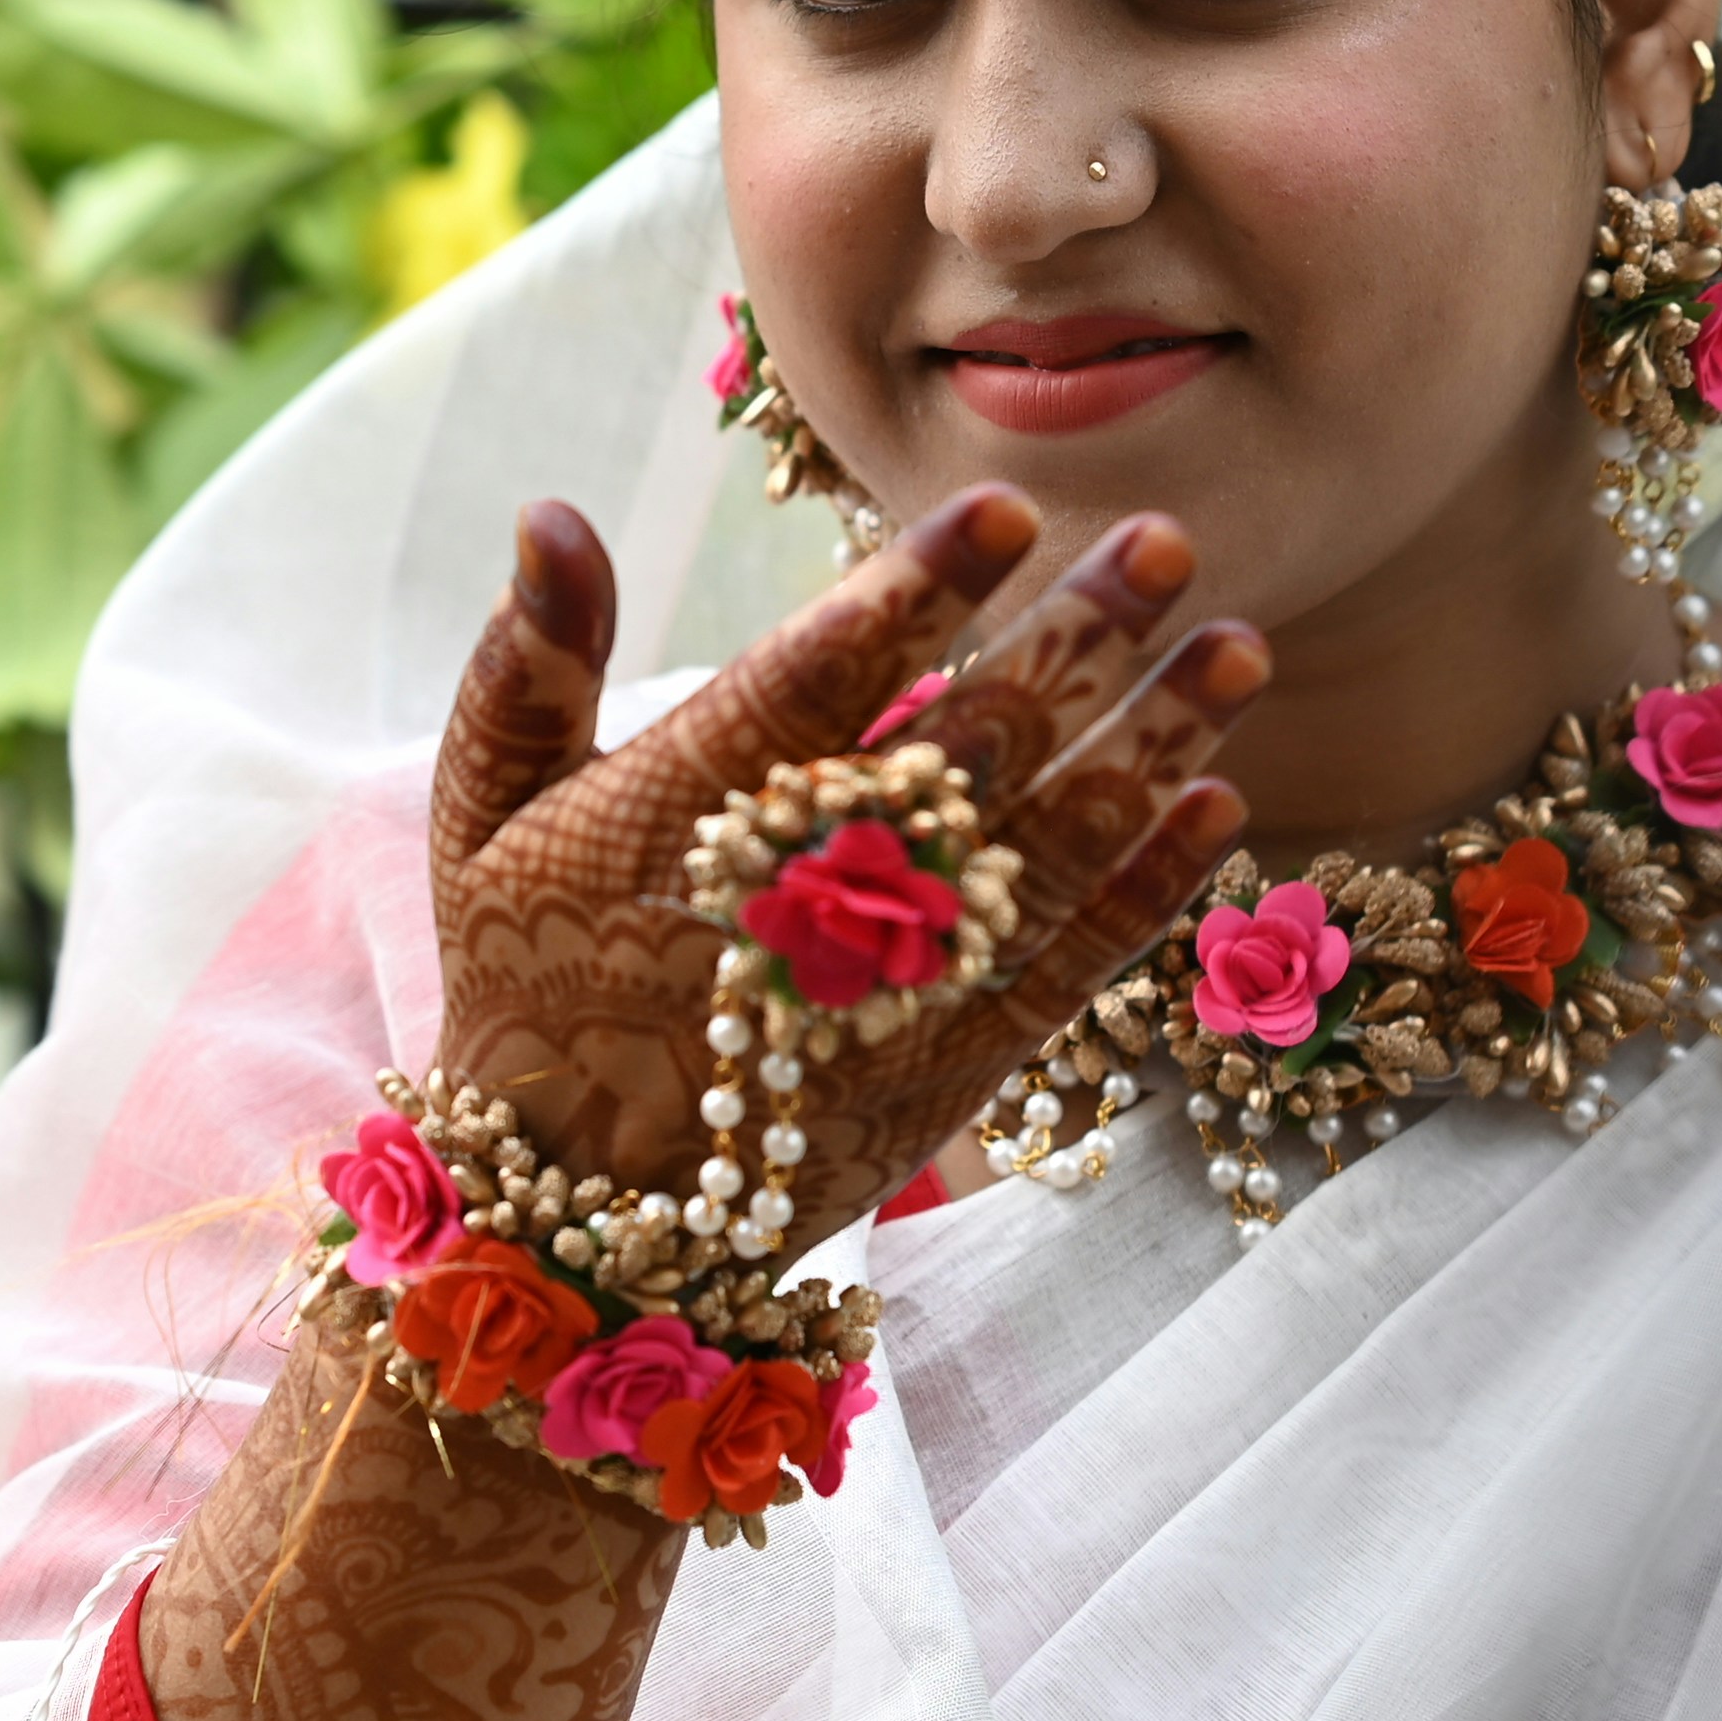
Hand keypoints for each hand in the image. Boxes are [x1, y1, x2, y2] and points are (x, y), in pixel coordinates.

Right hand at [427, 485, 1256, 1238]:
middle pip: (962, 753)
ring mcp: (892, 990)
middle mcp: (803, 898)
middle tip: (1169, 542)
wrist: (577, 1211)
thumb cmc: (530, 977)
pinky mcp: (952, 1064)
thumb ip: (525, 667)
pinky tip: (1220, 803)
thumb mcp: (482, 820)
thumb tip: (551, 513)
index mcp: (686, 819)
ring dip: (1148, 748)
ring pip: (1043, 853)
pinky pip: (1068, 968)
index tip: (1003, 509)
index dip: (911, 596)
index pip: (815, 683)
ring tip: (1238, 649)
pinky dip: (1147, 890)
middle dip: (1072, 644)